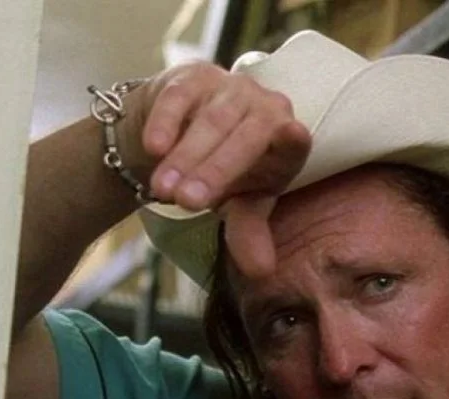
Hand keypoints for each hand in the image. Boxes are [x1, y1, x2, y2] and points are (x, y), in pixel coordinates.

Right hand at [130, 63, 311, 278]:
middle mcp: (266, 109)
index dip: (293, 141)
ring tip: (164, 192)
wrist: (180, 134)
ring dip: (187, 156)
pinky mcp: (195, 76)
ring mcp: (231, 88)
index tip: (293, 135)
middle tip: (188, 203)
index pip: (294, 145)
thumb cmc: (224, 173)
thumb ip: (249, 234)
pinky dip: (166, 122)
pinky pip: (180, 98)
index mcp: (287, 143)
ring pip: (211, 121)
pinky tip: (153, 148)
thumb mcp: (238, 205)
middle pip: (246, 137)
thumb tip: (261, 272)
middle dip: (216, 171)